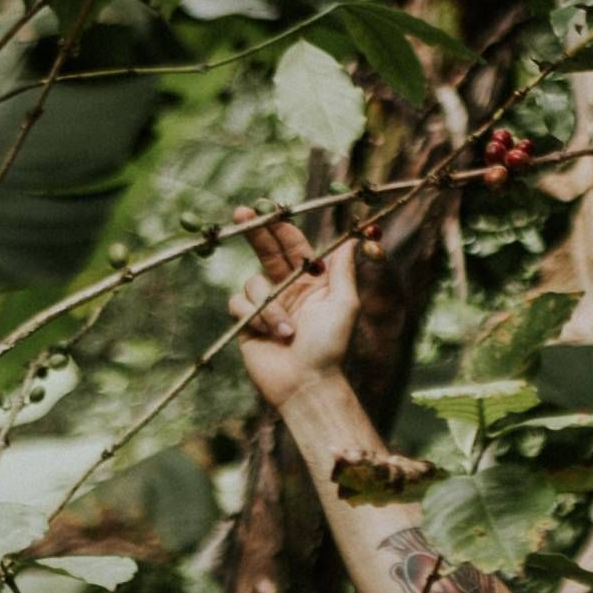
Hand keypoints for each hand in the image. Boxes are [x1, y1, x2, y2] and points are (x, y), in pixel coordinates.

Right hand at [225, 204, 362, 411]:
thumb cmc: (331, 346)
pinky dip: (254, 318)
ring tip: (287, 332)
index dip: (281, 227)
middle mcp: (286, 289)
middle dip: (255, 231)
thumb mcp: (345, 304)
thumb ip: (343, 269)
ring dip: (269, 306)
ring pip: (253, 282)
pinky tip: (270, 337)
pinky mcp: (246, 321)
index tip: (270, 209)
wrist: (307, 383)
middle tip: (242, 212)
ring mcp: (265, 305)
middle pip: (266, 251)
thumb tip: (353, 238)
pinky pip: (239, 303)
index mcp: (311, 282)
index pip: (293, 247)